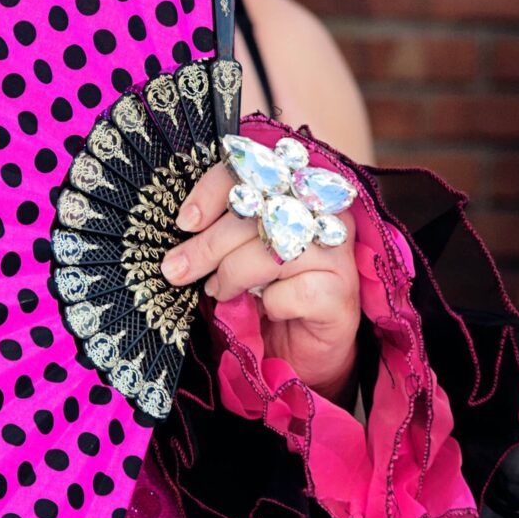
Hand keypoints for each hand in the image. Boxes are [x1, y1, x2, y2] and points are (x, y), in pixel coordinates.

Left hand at [166, 161, 362, 397]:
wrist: (303, 346)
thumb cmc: (267, 289)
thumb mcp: (239, 252)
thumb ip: (221, 232)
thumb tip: (181, 234)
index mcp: (299, 191)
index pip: (255, 171)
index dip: (215, 191)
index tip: (185, 221)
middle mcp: (325, 215)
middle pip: (259, 215)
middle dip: (208, 245)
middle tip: (177, 269)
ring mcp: (337, 254)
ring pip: (271, 252)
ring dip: (233, 275)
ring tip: (219, 291)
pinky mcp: (341, 293)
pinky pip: (292, 292)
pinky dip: (270, 303)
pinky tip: (267, 308)